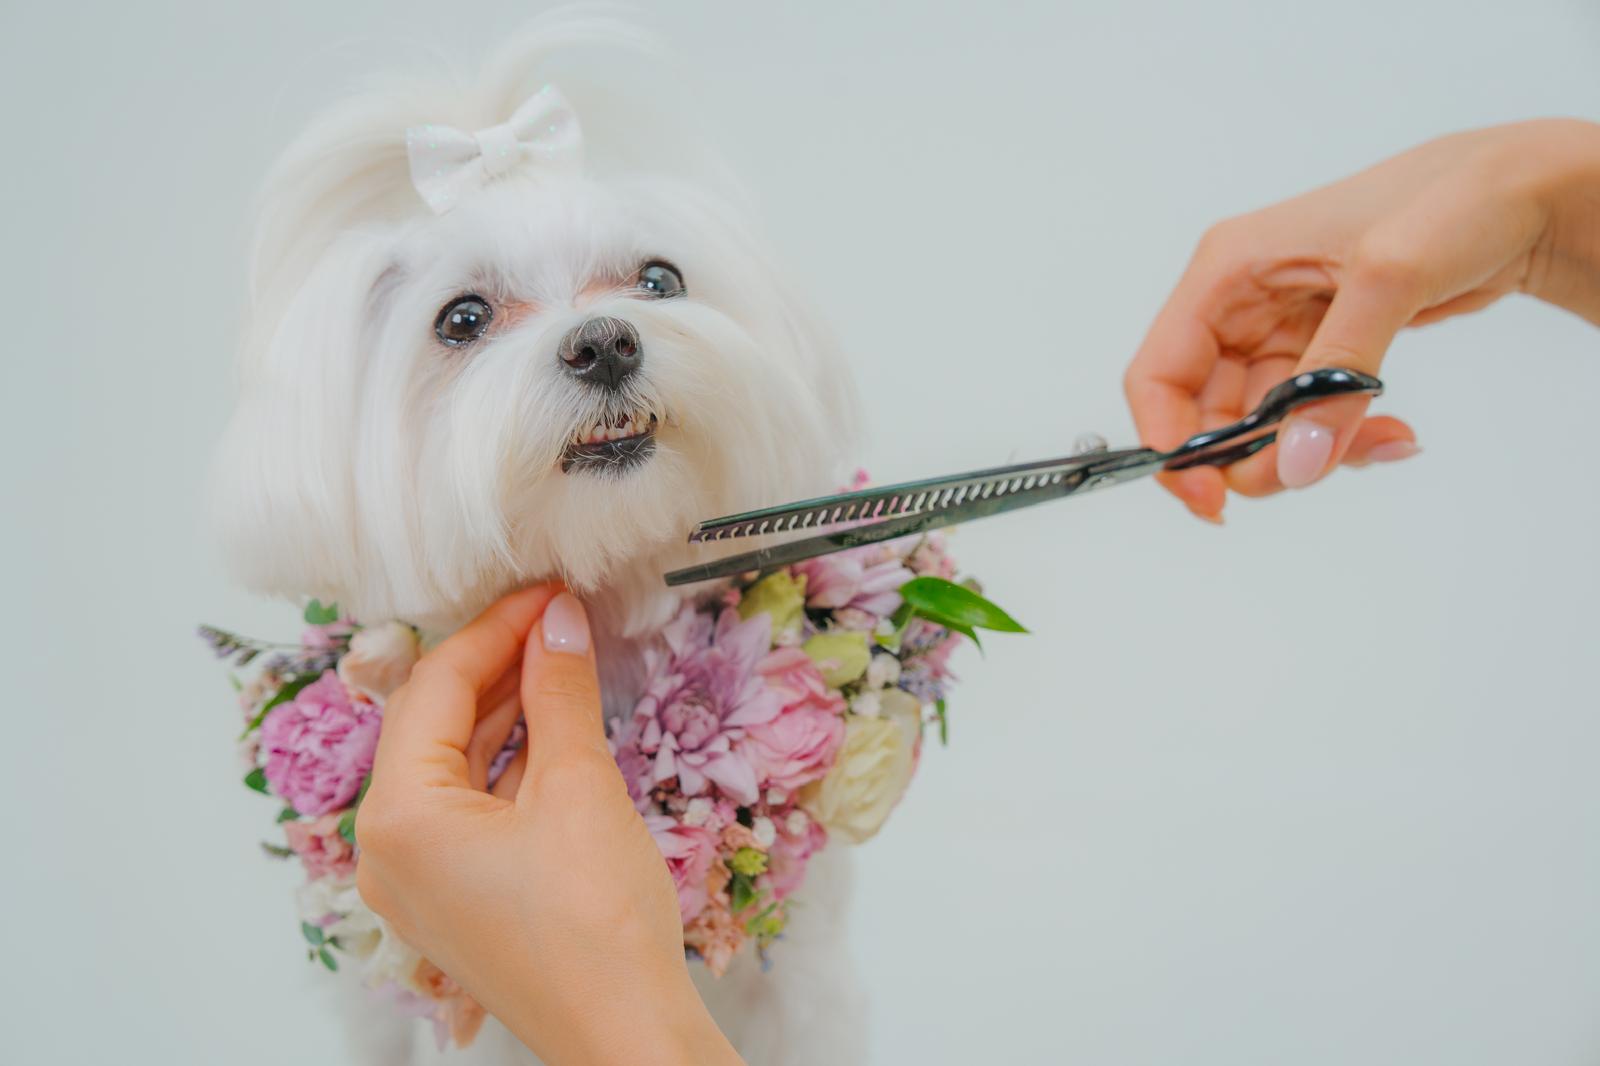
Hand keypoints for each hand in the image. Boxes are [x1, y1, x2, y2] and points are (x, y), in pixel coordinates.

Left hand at [355, 585, 742, 1065]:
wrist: (625, 1037)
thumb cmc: (596, 922)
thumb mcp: (580, 788)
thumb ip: (561, 693)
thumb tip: (559, 618)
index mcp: (397, 817)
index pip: (436, 688)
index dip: (496, 628)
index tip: (549, 592)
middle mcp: (388, 849)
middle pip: (434, 725)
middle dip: (497, 666)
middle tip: (557, 618)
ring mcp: (418, 881)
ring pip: (453, 767)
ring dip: (505, 711)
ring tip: (561, 660)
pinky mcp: (457, 899)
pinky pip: (469, 809)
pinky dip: (510, 763)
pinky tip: (556, 727)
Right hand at [1125, 118, 1599, 520]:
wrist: (1526, 192)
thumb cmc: (1454, 196)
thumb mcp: (1390, 276)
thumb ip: (1336, 377)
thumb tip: (1296, 462)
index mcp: (1227, 270)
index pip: (1159, 373)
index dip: (1170, 442)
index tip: (1209, 496)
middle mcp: (1241, 304)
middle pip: (1206, 414)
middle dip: (1254, 456)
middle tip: (1313, 471)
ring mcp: (1279, 331)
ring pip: (1260, 427)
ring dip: (1312, 452)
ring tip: (1381, 439)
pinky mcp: (1319, 352)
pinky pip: (1307, 421)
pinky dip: (1342, 441)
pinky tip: (1390, 430)